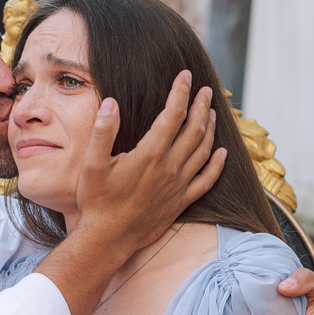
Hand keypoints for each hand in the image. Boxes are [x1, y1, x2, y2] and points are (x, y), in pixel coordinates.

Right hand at [73, 72, 223, 257]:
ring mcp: (178, 185)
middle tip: (206, 90)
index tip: (185, 76)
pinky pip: (206, 180)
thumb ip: (102, 131)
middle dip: (201, 105)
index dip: (180, 92)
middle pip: (193, 129)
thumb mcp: (91, 164)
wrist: (108, 238)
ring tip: (211, 113)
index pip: (172, 114)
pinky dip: (216, 165)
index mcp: (150, 153)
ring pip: (203, 150)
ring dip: (210, 129)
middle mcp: (170, 167)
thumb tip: (111, 103)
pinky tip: (222, 154)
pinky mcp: (181, 202)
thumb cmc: (97, 201)